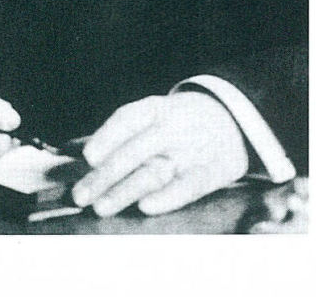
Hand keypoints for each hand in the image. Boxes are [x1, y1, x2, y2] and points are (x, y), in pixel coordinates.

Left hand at [72, 92, 247, 215]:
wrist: (234, 119)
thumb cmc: (180, 121)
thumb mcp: (157, 114)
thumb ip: (126, 135)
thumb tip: (85, 161)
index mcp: (156, 108)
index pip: (127, 118)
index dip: (106, 137)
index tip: (87, 157)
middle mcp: (171, 128)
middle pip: (134, 151)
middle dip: (104, 175)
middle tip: (81, 196)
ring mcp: (191, 151)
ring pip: (154, 172)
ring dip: (125, 191)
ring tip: (101, 207)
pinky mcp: (212, 172)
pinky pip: (188, 186)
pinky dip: (166, 198)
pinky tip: (145, 207)